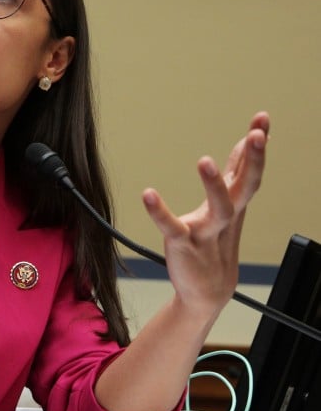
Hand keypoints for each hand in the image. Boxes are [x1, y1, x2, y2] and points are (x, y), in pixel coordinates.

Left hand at [140, 112, 269, 320]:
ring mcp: (207, 231)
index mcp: (234, 203)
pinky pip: (172, 227)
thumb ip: (234, 175)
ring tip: (205, 160)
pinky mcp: (185, 244)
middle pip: (247, 185)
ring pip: (220, 208)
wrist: (206, 291)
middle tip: (257, 134)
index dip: (257, 145)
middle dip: (254, 160)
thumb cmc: (216, 244)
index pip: (249, 169)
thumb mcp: (228, 206)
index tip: (262, 118)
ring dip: (214, 185)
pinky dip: (160, 212)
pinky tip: (148, 194)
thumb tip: (243, 145)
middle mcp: (226, 215)